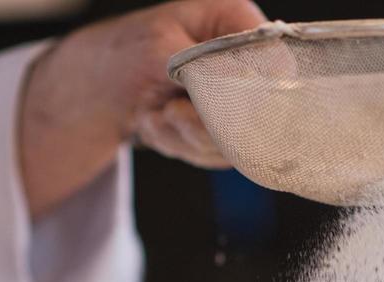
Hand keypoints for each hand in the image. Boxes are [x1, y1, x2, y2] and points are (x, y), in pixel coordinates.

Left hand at [19, 0, 267, 215]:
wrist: (104, 83)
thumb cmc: (129, 50)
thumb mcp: (161, 48)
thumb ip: (207, 67)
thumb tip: (247, 85)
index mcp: (239, 23)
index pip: (278, 68)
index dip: (253, 96)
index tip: (212, 106)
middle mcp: (249, 62)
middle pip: (260, 114)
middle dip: (204, 123)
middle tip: (170, 112)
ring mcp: (242, 101)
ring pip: (234, 142)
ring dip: (184, 136)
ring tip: (156, 114)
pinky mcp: (228, 132)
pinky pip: (213, 155)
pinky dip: (178, 145)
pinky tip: (158, 123)